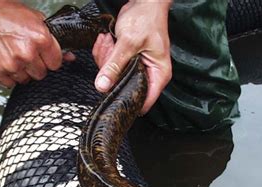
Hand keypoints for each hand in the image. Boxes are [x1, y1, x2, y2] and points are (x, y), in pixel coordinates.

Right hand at [0, 0, 74, 87]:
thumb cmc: (6, 12)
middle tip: (25, 54)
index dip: (49, 60)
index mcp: (41, 39)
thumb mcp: (36, 20)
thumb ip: (53, 41)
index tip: (42, 55)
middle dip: (35, 66)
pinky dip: (7, 76)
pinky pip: (10, 83)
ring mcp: (12, 64)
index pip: (56, 64)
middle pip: (41, 74)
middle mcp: (28, 53)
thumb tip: (69, 57)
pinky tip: (3, 61)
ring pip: (26, 80)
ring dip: (21, 71)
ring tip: (12, 55)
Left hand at [92, 0, 171, 114]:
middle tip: (110, 51)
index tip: (111, 91)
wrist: (144, 2)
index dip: (127, 100)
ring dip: (106, 58)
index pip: (144, 101)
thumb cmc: (146, 19)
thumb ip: (114, 65)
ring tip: (109, 41)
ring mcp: (138, 68)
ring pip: (115, 76)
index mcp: (159, 75)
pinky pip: (111, 65)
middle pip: (124, 87)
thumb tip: (103, 86)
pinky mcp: (128, 61)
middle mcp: (150, 74)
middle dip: (111, 70)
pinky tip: (108, 40)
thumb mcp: (128, 43)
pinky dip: (105, 52)